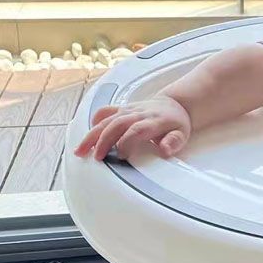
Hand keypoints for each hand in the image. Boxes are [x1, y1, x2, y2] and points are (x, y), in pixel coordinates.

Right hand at [73, 95, 191, 160]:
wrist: (173, 105)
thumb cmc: (176, 123)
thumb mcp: (182, 134)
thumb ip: (174, 142)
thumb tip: (165, 150)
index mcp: (153, 121)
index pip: (136, 130)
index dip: (126, 142)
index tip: (122, 156)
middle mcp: (137, 113)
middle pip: (116, 124)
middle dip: (104, 141)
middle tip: (96, 157)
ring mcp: (127, 110)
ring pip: (106, 120)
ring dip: (92, 135)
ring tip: (80, 151)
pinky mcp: (120, 109)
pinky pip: (104, 111)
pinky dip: (94, 121)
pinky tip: (87, 135)